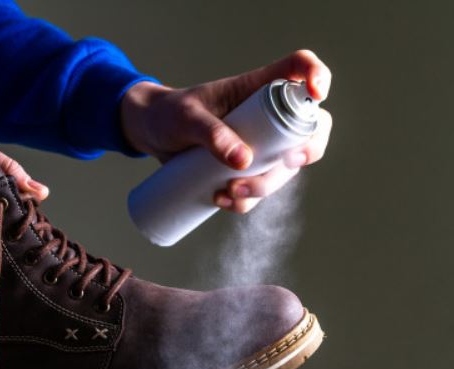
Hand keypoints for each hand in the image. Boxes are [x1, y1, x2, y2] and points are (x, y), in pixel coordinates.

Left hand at [121, 49, 332, 213]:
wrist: (151, 134)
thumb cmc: (169, 114)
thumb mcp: (186, 118)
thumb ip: (211, 133)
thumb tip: (244, 162)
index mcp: (257, 87)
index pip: (299, 67)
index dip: (317, 75)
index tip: (316, 93)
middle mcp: (267, 115)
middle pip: (307, 129)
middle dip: (302, 153)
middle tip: (280, 166)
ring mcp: (260, 144)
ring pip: (285, 168)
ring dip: (265, 187)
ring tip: (228, 194)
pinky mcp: (246, 169)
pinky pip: (260, 189)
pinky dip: (247, 201)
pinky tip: (222, 202)